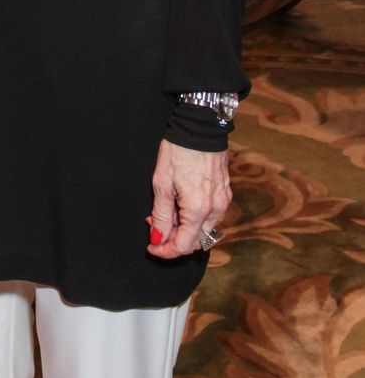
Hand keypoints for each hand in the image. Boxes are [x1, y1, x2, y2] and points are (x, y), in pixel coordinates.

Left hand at [147, 139, 230, 258]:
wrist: (200, 127)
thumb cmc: (178, 152)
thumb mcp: (162, 183)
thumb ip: (161, 215)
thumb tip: (158, 239)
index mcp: (198, 209)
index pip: (183, 245)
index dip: (165, 251)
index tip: (152, 247)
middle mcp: (215, 209)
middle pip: (196, 241)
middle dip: (174, 240)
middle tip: (155, 226)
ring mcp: (223, 201)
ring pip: (204, 230)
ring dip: (185, 230)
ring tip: (165, 214)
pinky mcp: (225, 193)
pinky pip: (211, 217)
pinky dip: (195, 219)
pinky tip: (180, 206)